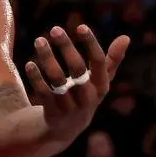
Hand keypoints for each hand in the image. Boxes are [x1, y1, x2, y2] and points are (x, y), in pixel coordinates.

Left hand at [24, 25, 128, 143]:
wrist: (67, 129)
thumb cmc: (86, 96)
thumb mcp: (101, 81)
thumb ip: (113, 60)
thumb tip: (126, 37)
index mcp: (101, 85)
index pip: (99, 62)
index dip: (91, 44)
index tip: (80, 26)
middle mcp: (87, 95)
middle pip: (77, 68)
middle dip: (66, 47)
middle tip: (55, 29)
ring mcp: (69, 104)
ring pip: (57, 79)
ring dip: (47, 58)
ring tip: (39, 40)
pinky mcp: (52, 111)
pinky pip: (43, 92)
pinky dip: (36, 77)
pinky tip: (30, 63)